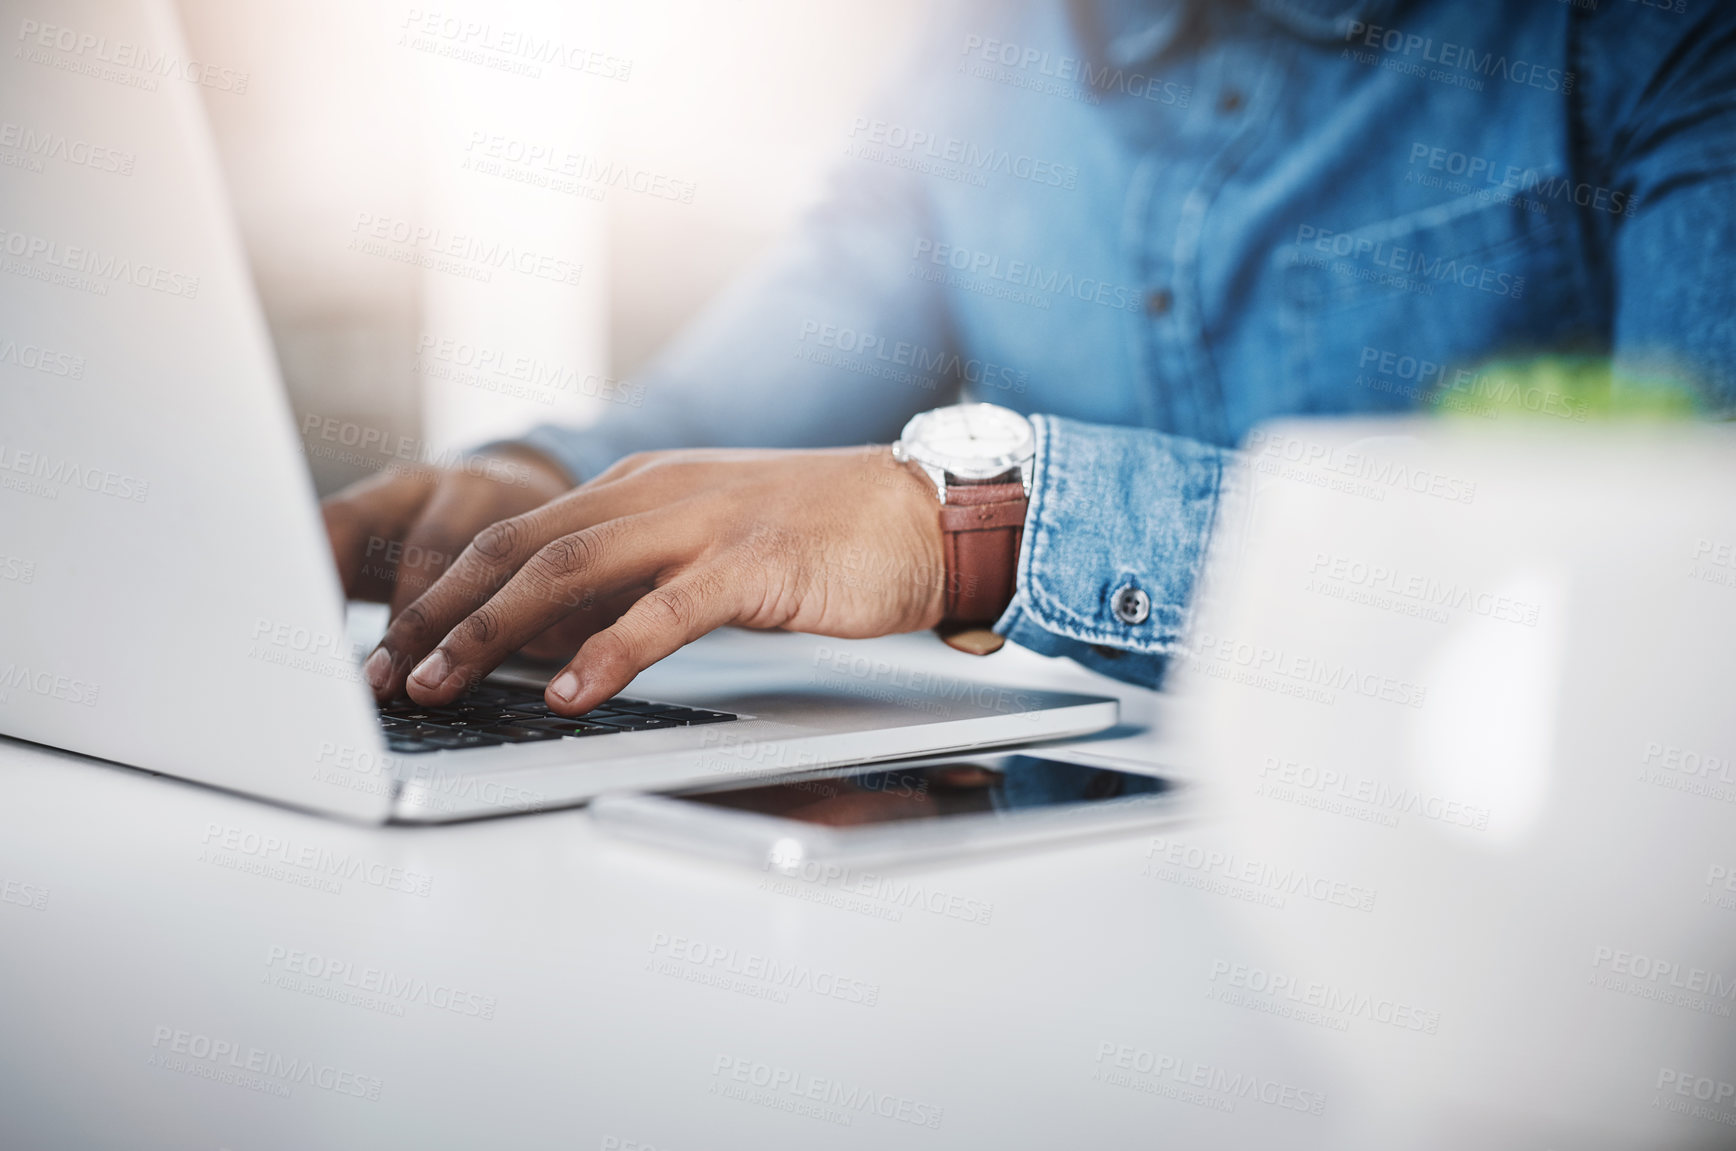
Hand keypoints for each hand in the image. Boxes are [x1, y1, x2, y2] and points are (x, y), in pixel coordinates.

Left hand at [361, 447, 945, 714]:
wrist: (923, 511)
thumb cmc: (819, 539)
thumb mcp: (706, 545)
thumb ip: (634, 578)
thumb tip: (558, 641)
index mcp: (637, 488)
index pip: (513, 536)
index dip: (439, 591)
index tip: (390, 645)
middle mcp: (656, 493)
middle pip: (516, 548)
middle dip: (437, 613)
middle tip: (384, 673)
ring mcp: (704, 523)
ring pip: (568, 571)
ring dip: (492, 632)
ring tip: (442, 684)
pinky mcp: (755, 563)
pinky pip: (665, 610)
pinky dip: (609, 652)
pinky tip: (572, 693)